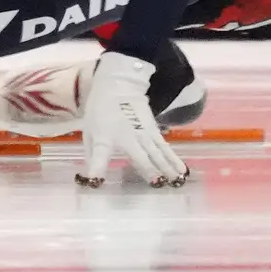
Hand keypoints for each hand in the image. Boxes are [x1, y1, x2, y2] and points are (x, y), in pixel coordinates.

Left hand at [77, 51, 187, 187]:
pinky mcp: (154, 131)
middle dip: (149, 171)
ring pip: (157, 153)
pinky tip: (182, 170)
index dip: (97, 168)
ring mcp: (143, 134)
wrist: (118, 86)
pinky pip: (165, 147)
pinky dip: (174, 159)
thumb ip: (92, 155)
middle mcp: (127, 138)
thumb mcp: (89, 131)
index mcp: (104, 138)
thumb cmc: (100, 111)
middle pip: (140, 157)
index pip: (99, 154)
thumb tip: (92, 178)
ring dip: (167, 167)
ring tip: (176, 181)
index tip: (96, 181)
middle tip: (158, 185)